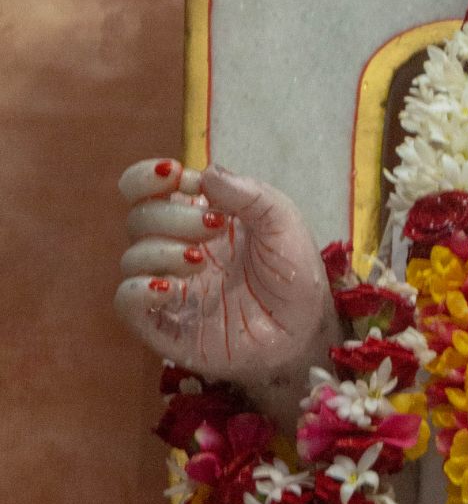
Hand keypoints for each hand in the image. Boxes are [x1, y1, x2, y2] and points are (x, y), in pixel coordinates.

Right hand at [116, 158, 334, 406]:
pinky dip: (138, 290)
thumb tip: (205, 174)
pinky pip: (127, 303)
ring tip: (201, 260)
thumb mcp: (283, 221)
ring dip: (162, 251)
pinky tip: (169, 288)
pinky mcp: (164, 325)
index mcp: (198, 216)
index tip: (174, 176)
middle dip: (173, 216)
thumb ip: (249, 194)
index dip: (148, 178)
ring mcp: (168, 287)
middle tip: (215, 225)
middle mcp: (176, 248)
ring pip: (132, 258)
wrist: (304, 329)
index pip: (149, 189)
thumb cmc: (294, 272)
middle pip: (140, 218)